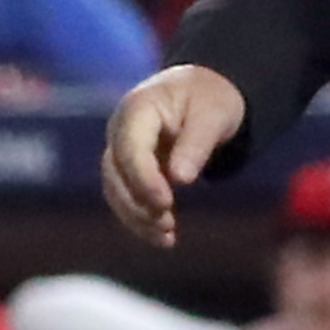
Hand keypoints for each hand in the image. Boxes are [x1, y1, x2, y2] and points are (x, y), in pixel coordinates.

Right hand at [100, 64, 247, 245]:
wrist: (203, 92)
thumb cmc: (210, 99)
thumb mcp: (214, 115)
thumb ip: (197, 144)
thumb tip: (180, 179)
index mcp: (137, 108)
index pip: (130, 149)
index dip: (143, 179)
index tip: (166, 204)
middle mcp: (119, 130)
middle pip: (115, 173)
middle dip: (138, 203)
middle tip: (168, 224)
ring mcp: (119, 150)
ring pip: (115, 190)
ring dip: (136, 216)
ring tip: (167, 236)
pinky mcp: (127, 169)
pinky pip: (125, 197)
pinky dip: (140, 219)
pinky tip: (164, 237)